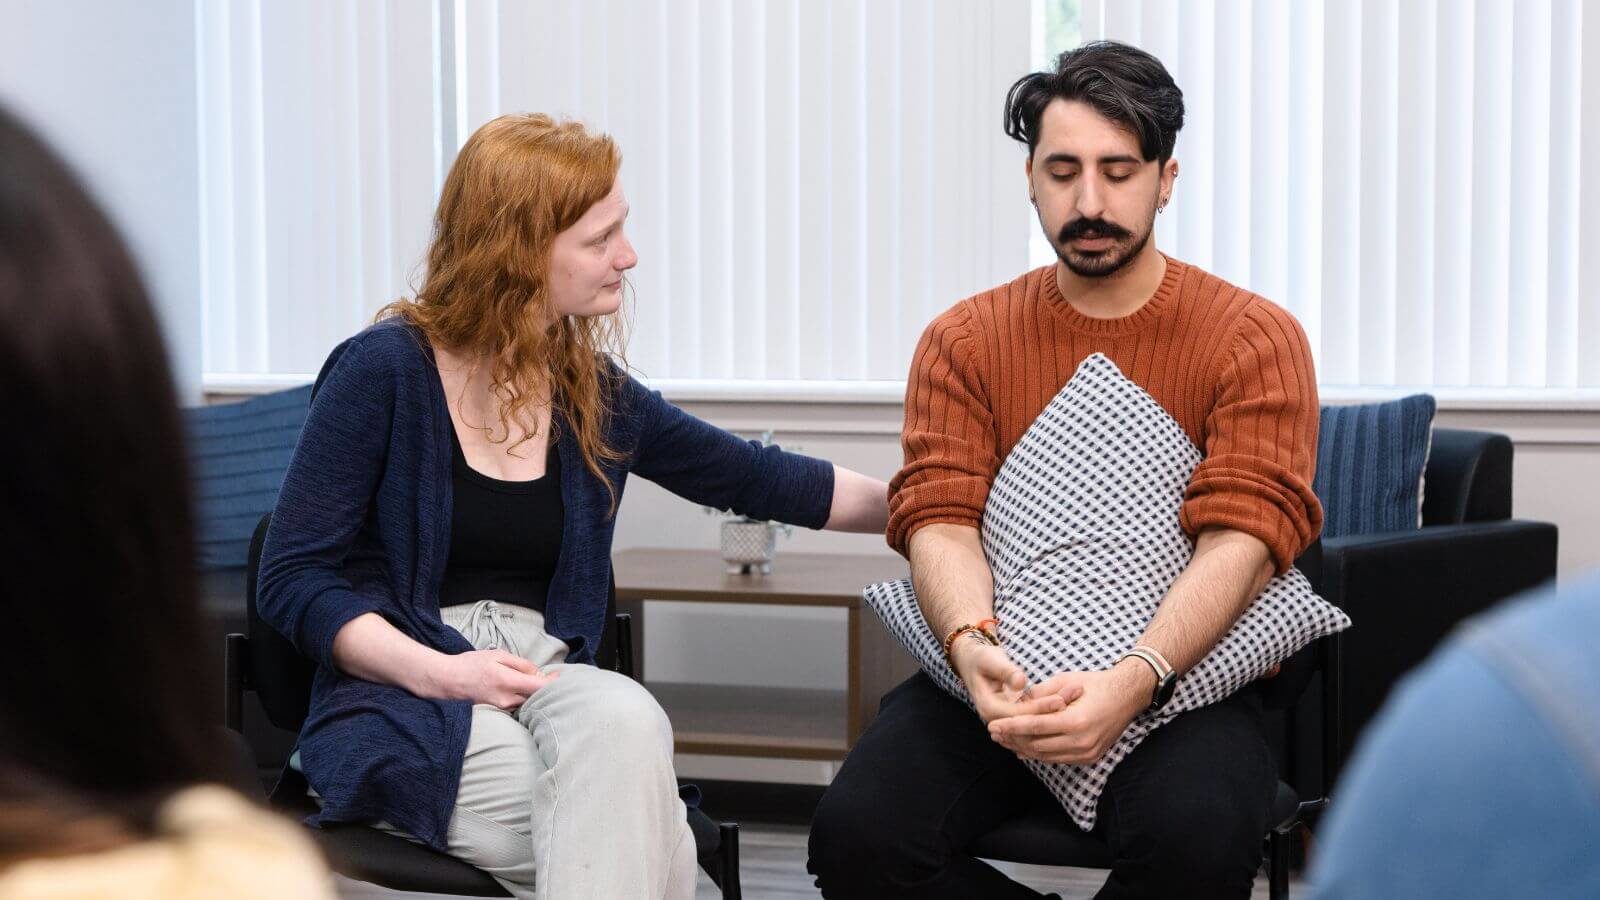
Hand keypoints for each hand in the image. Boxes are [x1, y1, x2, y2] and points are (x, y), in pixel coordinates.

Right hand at [423, 649, 558, 710]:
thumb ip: (520, 664)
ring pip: (526, 702)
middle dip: (543, 688)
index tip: (559, 676)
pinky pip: (515, 705)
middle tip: (548, 677)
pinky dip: (521, 698)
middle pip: (535, 697)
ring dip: (531, 694)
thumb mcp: (497, 655)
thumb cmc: (470, 664)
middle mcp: (506, 699)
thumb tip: (537, 673)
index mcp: (508, 681)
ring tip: (531, 682)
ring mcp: (501, 708)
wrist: (446, 680)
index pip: (539, 687)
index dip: (553, 683)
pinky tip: (519, 690)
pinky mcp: (496, 711)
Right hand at [949, 638, 1076, 723]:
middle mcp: (998, 720)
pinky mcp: (1016, 717)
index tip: (1060, 699)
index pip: (1020, 715)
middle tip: (1075, 694)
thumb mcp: (991, 660)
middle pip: (1030, 723)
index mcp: (989, 708)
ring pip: (1035, 723)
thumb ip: (1005, 671)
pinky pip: (1035, 718)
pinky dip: (1052, 710)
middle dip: (1053, 710)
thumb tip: (1020, 681)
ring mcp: (1007, 721)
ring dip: (1056, 710)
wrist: (973, 661)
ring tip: (1076, 694)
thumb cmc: (982, 658)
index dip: (1040, 708)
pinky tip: (1071, 700)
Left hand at [985, 660, 1152, 764]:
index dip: (1011, 727)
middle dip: (1012, 740)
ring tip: (1004, 741)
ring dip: (1023, 749)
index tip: (992, 725)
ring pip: (1046, 756)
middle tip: (993, 733)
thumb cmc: (1096, 684)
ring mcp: (1087, 752)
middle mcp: (1081, 741)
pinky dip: (1040, 754)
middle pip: (1037, 745)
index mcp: (1075, 721)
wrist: (1129, 696)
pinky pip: (1058, 758)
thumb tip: (1016, 703)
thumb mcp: (1066, 681)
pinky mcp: (1090, 757)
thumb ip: (1040, 694)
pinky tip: (1025, 748)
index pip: (1035, 727)